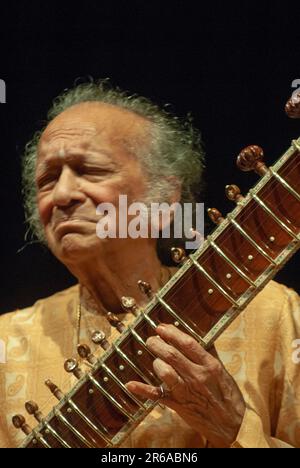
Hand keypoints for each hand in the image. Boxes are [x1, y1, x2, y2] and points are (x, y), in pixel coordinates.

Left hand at [126, 323, 245, 447]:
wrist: (234, 425)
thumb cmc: (229, 397)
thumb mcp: (222, 372)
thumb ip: (208, 355)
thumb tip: (195, 340)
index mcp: (210, 365)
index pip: (187, 343)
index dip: (172, 333)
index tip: (161, 327)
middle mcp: (197, 376)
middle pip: (172, 355)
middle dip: (157, 344)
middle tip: (151, 340)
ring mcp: (187, 391)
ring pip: (164, 372)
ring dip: (156, 363)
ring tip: (155, 359)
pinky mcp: (179, 405)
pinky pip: (157, 396)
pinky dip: (142, 390)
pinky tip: (130, 384)